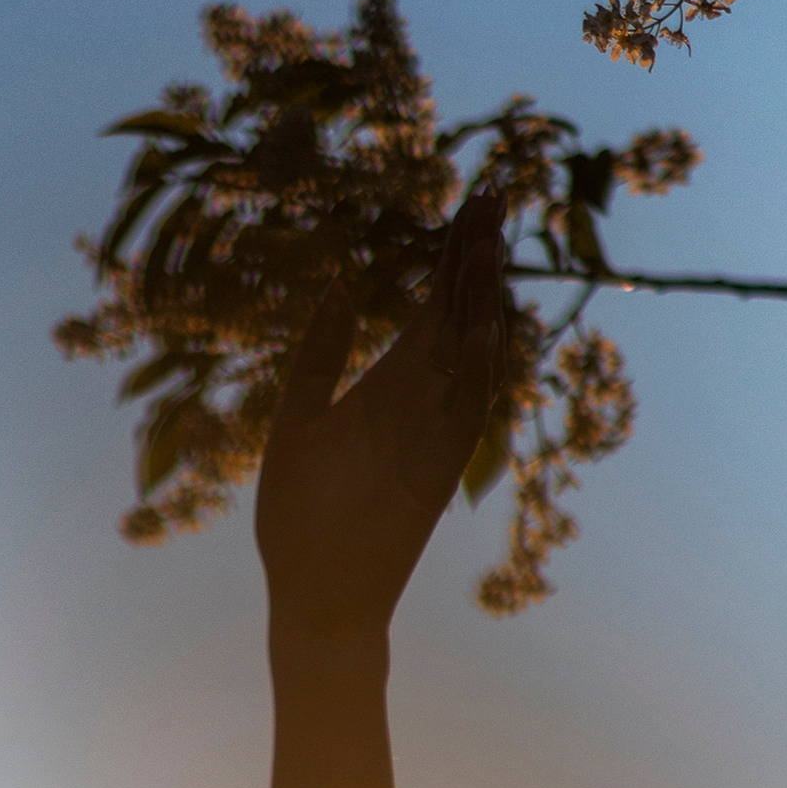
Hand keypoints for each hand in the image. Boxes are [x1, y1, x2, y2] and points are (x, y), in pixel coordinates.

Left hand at [255, 190, 510, 651]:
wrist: (309, 595)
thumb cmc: (299, 519)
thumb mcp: (295, 422)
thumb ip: (319, 356)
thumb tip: (342, 282)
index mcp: (388, 385)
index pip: (433, 304)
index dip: (452, 253)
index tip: (470, 200)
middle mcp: (419, 402)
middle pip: (460, 314)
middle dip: (476, 256)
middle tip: (491, 193)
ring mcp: (432, 435)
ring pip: (471, 354)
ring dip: (482, 300)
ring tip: (487, 241)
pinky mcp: (436, 472)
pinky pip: (468, 414)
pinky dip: (480, 372)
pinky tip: (485, 325)